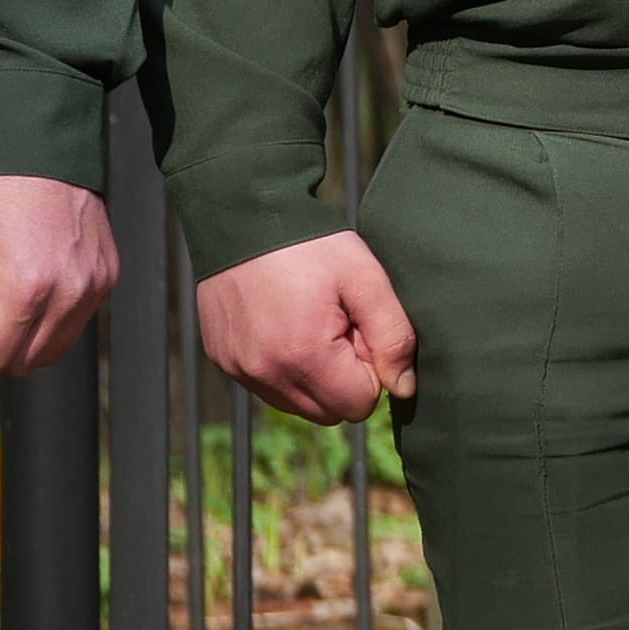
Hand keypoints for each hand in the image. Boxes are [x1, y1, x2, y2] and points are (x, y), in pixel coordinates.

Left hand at [0, 176, 118, 374]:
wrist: (43, 148)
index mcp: (32, 288)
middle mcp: (74, 292)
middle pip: (22, 362)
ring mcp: (98, 285)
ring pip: (51, 349)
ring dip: (25, 327)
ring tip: (15, 279)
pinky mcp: (109, 276)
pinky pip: (75, 322)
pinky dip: (51, 311)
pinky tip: (40, 271)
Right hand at [195, 235, 416, 422]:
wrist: (244, 217)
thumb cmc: (312, 245)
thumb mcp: (366, 279)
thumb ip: (393, 337)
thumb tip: (404, 388)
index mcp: (303, 356)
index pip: (359, 404)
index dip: (372, 370)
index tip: (362, 328)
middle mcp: (264, 374)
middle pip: (328, 412)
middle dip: (345, 377)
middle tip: (342, 325)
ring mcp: (239, 370)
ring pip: (297, 404)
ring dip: (316, 375)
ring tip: (314, 321)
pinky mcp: (224, 361)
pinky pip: (268, 388)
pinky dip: (286, 368)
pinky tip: (287, 323)